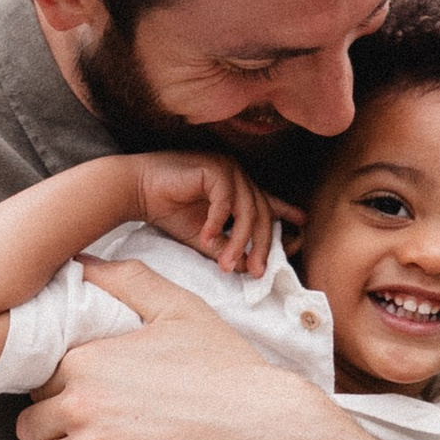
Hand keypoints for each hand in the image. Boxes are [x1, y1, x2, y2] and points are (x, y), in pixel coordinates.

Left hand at [18, 263, 318, 439]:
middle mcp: (81, 407)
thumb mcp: (180, 309)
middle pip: (29, 425)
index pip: (36, 379)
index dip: (55, 387)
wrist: (268, 433)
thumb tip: (81, 262)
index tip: (80, 393)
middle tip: (83, 429)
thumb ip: (126, 281)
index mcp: (87, 361)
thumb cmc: (228, 369)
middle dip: (49, 427)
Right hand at [129, 152, 276, 276]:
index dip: (285, 212)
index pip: (267, 202)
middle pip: (261, 213)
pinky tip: (206, 237)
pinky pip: (225, 200)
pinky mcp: (213, 167)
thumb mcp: (204, 237)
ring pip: (247, 209)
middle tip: (257, 272)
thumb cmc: (168, 209)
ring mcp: (227, 169)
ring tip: (227, 264)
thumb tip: (249, 267)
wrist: (136, 190)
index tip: (302, 224)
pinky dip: (218, 222)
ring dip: (238, 241)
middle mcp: (237, 175)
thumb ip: (227, 248)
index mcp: (237, 188)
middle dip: (260, 246)